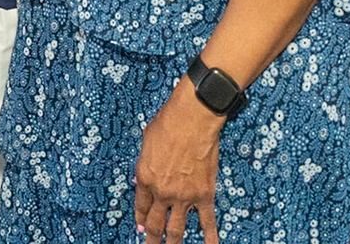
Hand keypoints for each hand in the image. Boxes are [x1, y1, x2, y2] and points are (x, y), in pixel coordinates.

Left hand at [135, 81, 222, 242]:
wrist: (192, 119)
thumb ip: (146, 161)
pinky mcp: (204, 194)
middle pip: (156, 223)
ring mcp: (184, 196)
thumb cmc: (170, 122)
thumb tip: (144, 172)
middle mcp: (163, 192)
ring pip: (177, 228)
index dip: (141, 218)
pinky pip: (207, 220)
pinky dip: (209, 236)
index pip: (141, 206)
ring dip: (172, 243)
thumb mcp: (146, 141)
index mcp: (146, 178)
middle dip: (152, 238)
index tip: (141, 226)